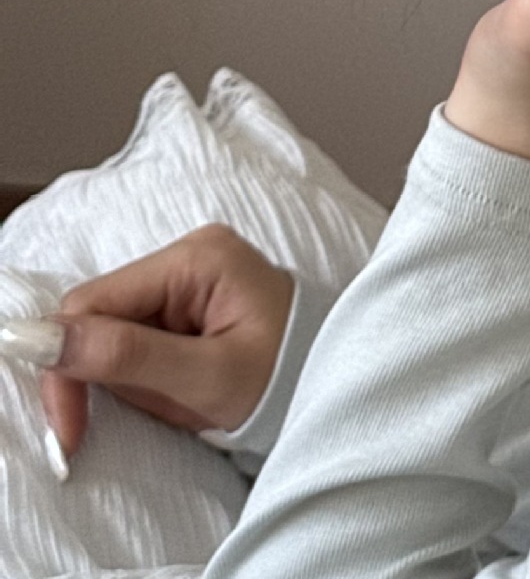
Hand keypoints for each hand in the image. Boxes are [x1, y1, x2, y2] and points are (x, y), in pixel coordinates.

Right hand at [39, 224, 294, 461]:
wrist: (330, 381)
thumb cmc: (285, 376)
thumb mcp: (208, 378)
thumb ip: (128, 358)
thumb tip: (45, 339)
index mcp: (197, 258)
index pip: (91, 304)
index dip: (66, 365)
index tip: (69, 430)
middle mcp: (189, 253)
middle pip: (97, 316)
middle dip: (102, 375)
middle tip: (144, 412)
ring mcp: (188, 275)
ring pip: (111, 331)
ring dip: (125, 379)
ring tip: (176, 397)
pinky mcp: (187, 301)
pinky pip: (135, 338)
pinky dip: (142, 375)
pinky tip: (176, 386)